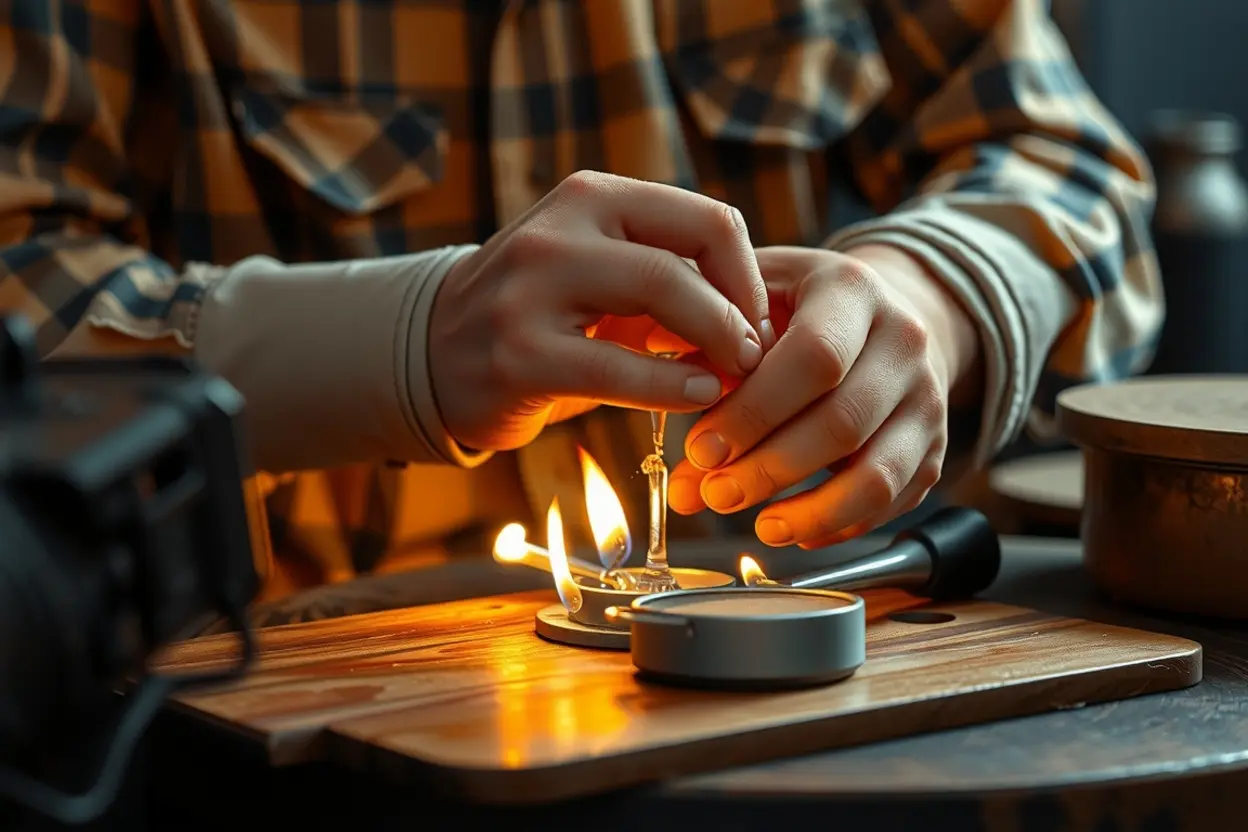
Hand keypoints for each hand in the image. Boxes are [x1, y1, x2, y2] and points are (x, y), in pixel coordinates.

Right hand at [429, 171, 770, 450]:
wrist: (433, 355)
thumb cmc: (540, 316)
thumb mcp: (596, 272)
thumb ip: (666, 277)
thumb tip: (757, 319)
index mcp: (589, 198)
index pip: (705, 218)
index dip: (748, 276)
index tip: (758, 321)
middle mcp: (558, 231)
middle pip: (684, 255)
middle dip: (739, 312)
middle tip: (756, 355)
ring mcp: (530, 290)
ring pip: (658, 294)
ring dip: (716, 342)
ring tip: (734, 376)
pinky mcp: (518, 356)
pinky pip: (617, 369)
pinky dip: (672, 386)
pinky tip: (698, 397)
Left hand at [668, 245, 980, 547]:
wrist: (883, 311)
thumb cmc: (796, 305)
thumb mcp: (751, 293)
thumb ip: (708, 341)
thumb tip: (670, 407)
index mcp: (853, 289)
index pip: (814, 358)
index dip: (754, 412)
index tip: (700, 450)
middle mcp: (904, 341)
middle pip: (843, 423)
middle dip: (771, 469)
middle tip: (714, 495)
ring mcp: (928, 398)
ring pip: (878, 475)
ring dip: (812, 511)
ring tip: (760, 527)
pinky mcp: (933, 447)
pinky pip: (892, 501)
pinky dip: (841, 525)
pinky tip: (794, 528)